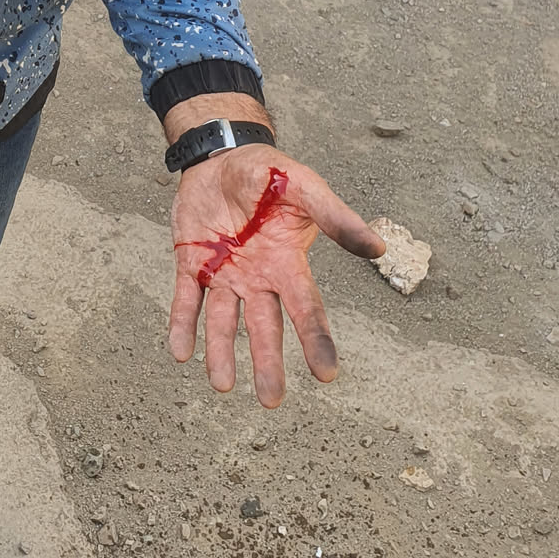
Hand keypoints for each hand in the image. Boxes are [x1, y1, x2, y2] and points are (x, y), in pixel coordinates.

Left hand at [167, 145, 385, 407]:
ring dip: (221, 352)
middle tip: (271, 401)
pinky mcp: (191, 263)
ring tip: (222, 385)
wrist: (224, 156)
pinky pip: (186, 299)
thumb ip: (336, 218)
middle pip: (265, 327)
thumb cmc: (271, 174)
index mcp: (288, 263)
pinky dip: (182, 324)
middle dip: (267, 363)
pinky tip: (180, 352)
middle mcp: (258, 277)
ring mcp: (223, 273)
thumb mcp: (305, 188)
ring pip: (224, 321)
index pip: (306, 309)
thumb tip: (379, 248)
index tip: (327, 375)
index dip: (316, 340)